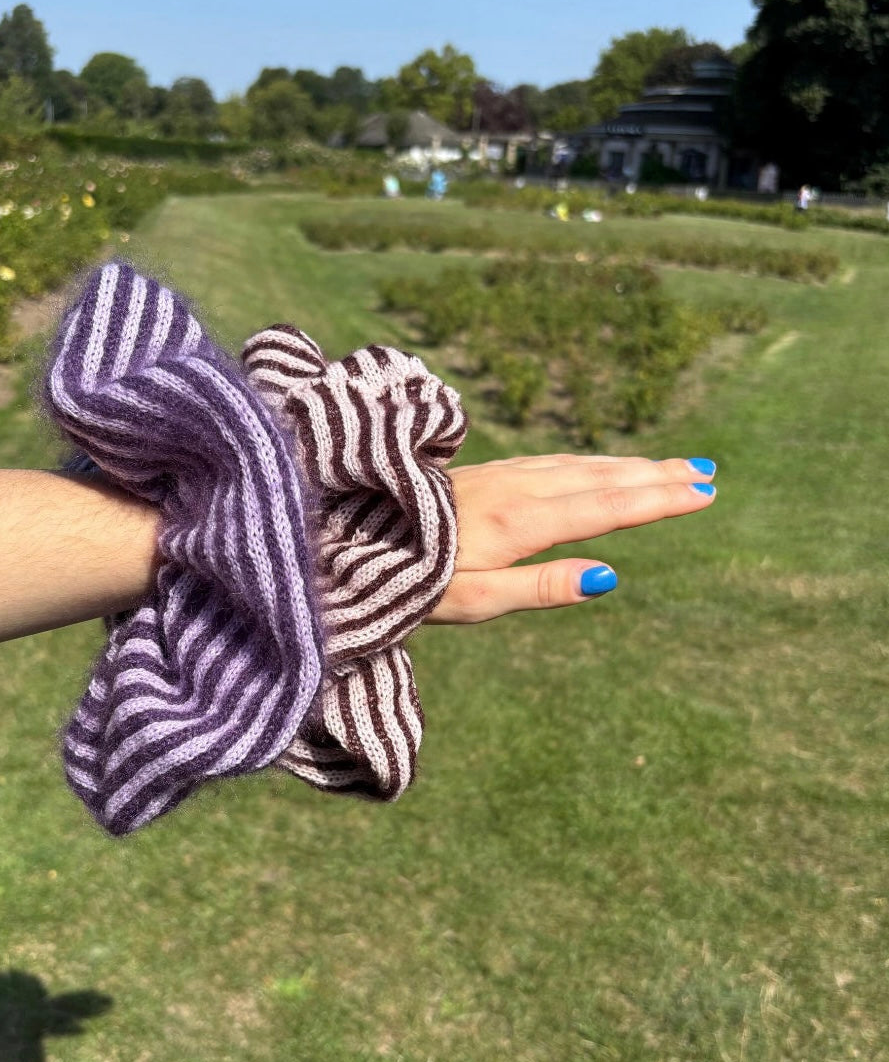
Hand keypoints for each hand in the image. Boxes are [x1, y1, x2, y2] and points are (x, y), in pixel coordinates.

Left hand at [429, 454, 716, 623]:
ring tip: (674, 466)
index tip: (704, 493)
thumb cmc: (412, 581)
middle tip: (708, 474)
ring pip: (581, 465)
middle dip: (658, 476)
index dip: (657, 500)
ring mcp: (502, 476)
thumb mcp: (476, 601)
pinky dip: (593, 461)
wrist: (353, 537)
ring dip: (630, 465)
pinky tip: (604, 465)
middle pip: (602, 479)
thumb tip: (608, 577)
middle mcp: (517, 489)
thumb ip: (543, 588)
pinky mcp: (489, 473)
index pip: (605, 507)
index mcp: (520, 523)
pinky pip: (557, 461)